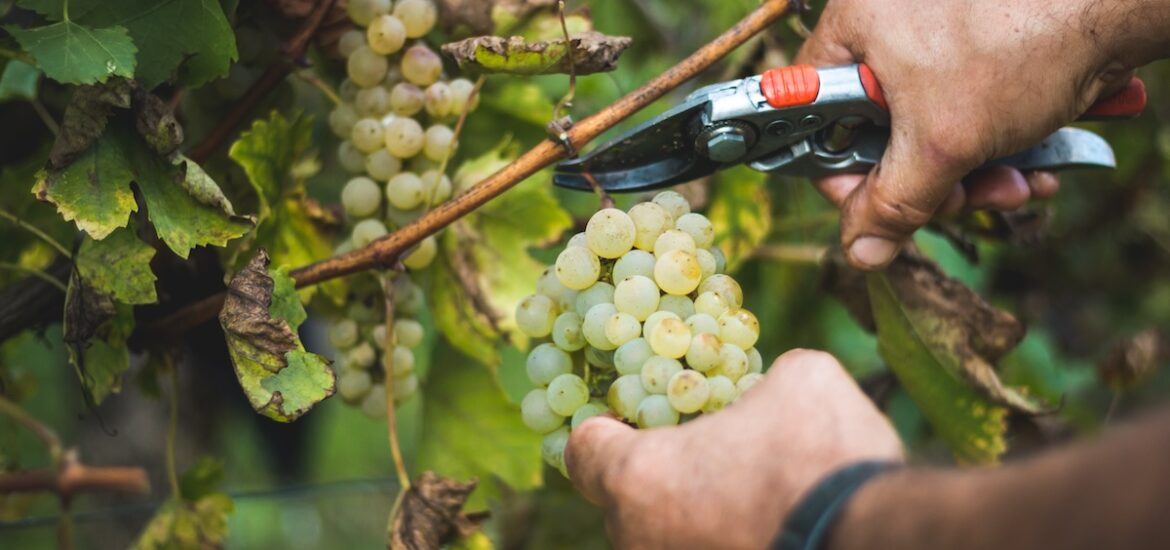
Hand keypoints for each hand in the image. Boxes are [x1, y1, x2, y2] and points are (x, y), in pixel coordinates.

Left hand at [564, 349, 902, 548]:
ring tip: (747, 489)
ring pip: (665, 535)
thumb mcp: (800, 378)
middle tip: (704, 449)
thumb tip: (772, 386)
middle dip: (660, 471)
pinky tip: (768, 522)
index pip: (583, 449)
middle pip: (625, 499)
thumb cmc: (824, 456)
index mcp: (639, 478)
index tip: (632, 414)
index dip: (606, 424)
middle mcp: (641, 540)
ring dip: (694, 511)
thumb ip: (762, 378)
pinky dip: (723, 537)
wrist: (875, 540)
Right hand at [796, 0, 1135, 269]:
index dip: (843, 175)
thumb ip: (893, 204)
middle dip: (931, 182)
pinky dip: (998, 144)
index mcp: (854, 29)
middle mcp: (886, 25)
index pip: (814, 119)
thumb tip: (858, 253)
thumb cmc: (1020, 45)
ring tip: (1020, 185)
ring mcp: (935, 32)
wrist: (1117, 3)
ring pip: (930, 129)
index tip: (878, 208)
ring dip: (974, 173)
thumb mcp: (943, 142)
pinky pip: (968, 108)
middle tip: (965, 200)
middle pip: (879, 134)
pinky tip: (1035, 163)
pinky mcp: (980, 42)